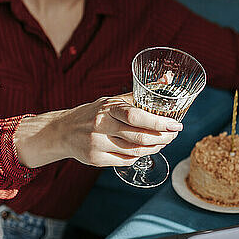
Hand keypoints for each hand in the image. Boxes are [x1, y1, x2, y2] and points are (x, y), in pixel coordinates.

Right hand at [56, 93, 181, 166]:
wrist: (63, 131)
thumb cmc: (94, 113)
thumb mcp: (113, 100)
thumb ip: (140, 93)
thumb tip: (168, 78)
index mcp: (108, 108)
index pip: (136, 116)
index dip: (158, 122)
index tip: (175, 124)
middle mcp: (101, 126)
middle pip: (139, 137)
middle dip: (162, 138)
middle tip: (174, 134)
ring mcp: (98, 145)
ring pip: (135, 151)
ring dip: (154, 148)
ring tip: (163, 142)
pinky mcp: (96, 160)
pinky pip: (126, 161)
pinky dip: (140, 156)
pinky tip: (146, 150)